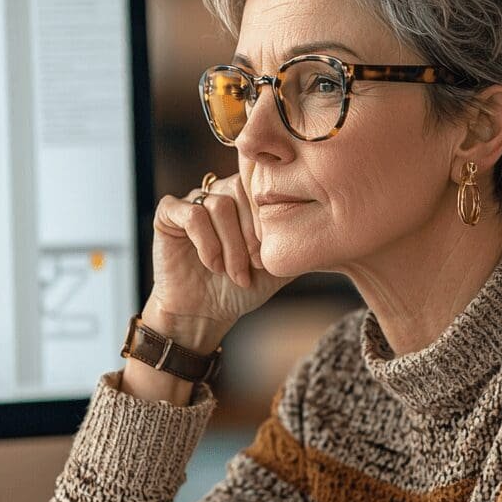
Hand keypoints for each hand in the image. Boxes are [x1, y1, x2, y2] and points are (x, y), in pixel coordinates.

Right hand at [147, 172, 290, 348]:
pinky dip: (206, 242)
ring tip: (232, 272)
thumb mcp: (279, 265)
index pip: (263, 187)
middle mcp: (220, 193)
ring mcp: (193, 201)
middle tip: (253, 265)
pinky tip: (211, 264)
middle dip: (250, 234)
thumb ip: (299, 243)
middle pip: (241, 192)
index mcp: (247, 199)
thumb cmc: (241, 288)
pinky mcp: (169, 214)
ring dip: (229, 245)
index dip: (267, 221)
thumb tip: (333, 228)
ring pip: (218, 205)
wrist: (204, 314)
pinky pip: (190, 213)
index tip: (267, 256)